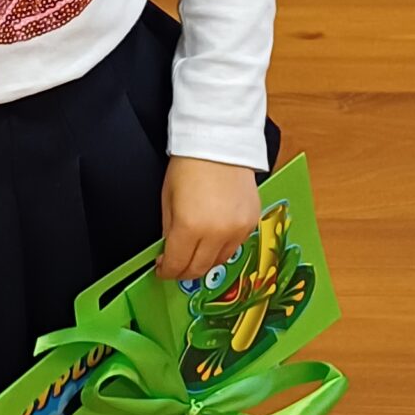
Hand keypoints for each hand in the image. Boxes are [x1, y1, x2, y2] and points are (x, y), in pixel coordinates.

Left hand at [157, 157, 262, 283]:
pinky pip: (236, 246)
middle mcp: (216, 233)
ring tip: (196, 251)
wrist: (219, 143)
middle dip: (184, 271)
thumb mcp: (168, 199)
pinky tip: (214, 236)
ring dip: (205, 261)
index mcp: (190, 226)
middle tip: (177, 267)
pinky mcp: (252, 222)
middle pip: (199, 269)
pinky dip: (223, 246)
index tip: (163, 269)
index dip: (167, 271)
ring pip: (220, 261)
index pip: (178, 264)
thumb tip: (170, 252)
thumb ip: (169, 231)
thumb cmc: (189, 166)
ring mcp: (238, 229)